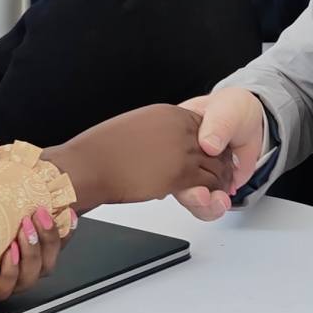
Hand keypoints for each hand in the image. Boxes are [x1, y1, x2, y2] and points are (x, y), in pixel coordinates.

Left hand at [0, 206, 66, 305]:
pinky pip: (6, 288)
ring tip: (23, 231)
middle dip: (48, 237)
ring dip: (32, 251)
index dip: (65, 230)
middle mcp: (18, 267)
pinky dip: (11, 271)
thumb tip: (4, 163)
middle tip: (38, 215)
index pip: (53, 243)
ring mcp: (4, 282)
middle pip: (48, 260)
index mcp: (22, 248)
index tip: (67, 212)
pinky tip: (9, 253)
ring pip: (32, 275)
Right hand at [45, 104, 235, 212]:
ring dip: (220, 180)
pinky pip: (207, 183)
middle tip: (223, 176)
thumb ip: (155, 133)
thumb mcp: (135, 129)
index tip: (212, 156)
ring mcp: (182, 149)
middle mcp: (179, 127)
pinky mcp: (180, 173)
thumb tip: (157, 143)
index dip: (210, 144)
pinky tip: (210, 198)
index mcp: (169, 114)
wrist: (89, 163)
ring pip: (215, 166)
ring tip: (220, 190)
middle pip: (214, 145)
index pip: (203, 126)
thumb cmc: (102, 151)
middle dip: (220, 162)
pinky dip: (212, 193)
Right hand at [175, 88, 266, 220]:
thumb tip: (208, 143)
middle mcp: (181, 159)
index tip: (186, 181)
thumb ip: (217, 124)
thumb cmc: (230, 109)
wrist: (250, 121)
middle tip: (203, 197)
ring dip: (204, 206)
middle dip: (189, 196)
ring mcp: (196, 174)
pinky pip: (209, 202)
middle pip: (176, 184)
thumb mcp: (225, 109)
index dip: (169, 175)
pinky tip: (225, 198)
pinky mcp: (211, 185)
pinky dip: (216, 206)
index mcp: (175, 136)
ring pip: (192, 198)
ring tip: (219, 202)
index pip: (164, 159)